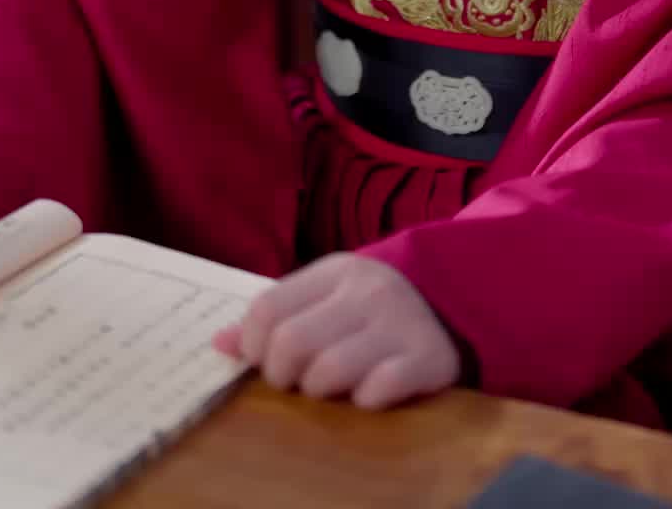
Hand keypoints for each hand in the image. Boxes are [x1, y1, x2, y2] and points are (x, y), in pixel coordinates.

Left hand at [213, 252, 461, 408]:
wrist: (452, 303)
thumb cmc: (371, 308)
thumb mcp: (326, 298)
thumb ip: (276, 317)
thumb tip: (218, 344)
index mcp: (335, 271)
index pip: (268, 308)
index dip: (254, 346)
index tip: (266, 360)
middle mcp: (366, 291)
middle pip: (291, 342)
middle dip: (283, 375)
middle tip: (297, 380)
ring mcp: (398, 323)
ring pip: (328, 371)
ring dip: (320, 390)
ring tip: (330, 387)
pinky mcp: (427, 358)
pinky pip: (376, 391)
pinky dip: (364, 401)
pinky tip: (368, 392)